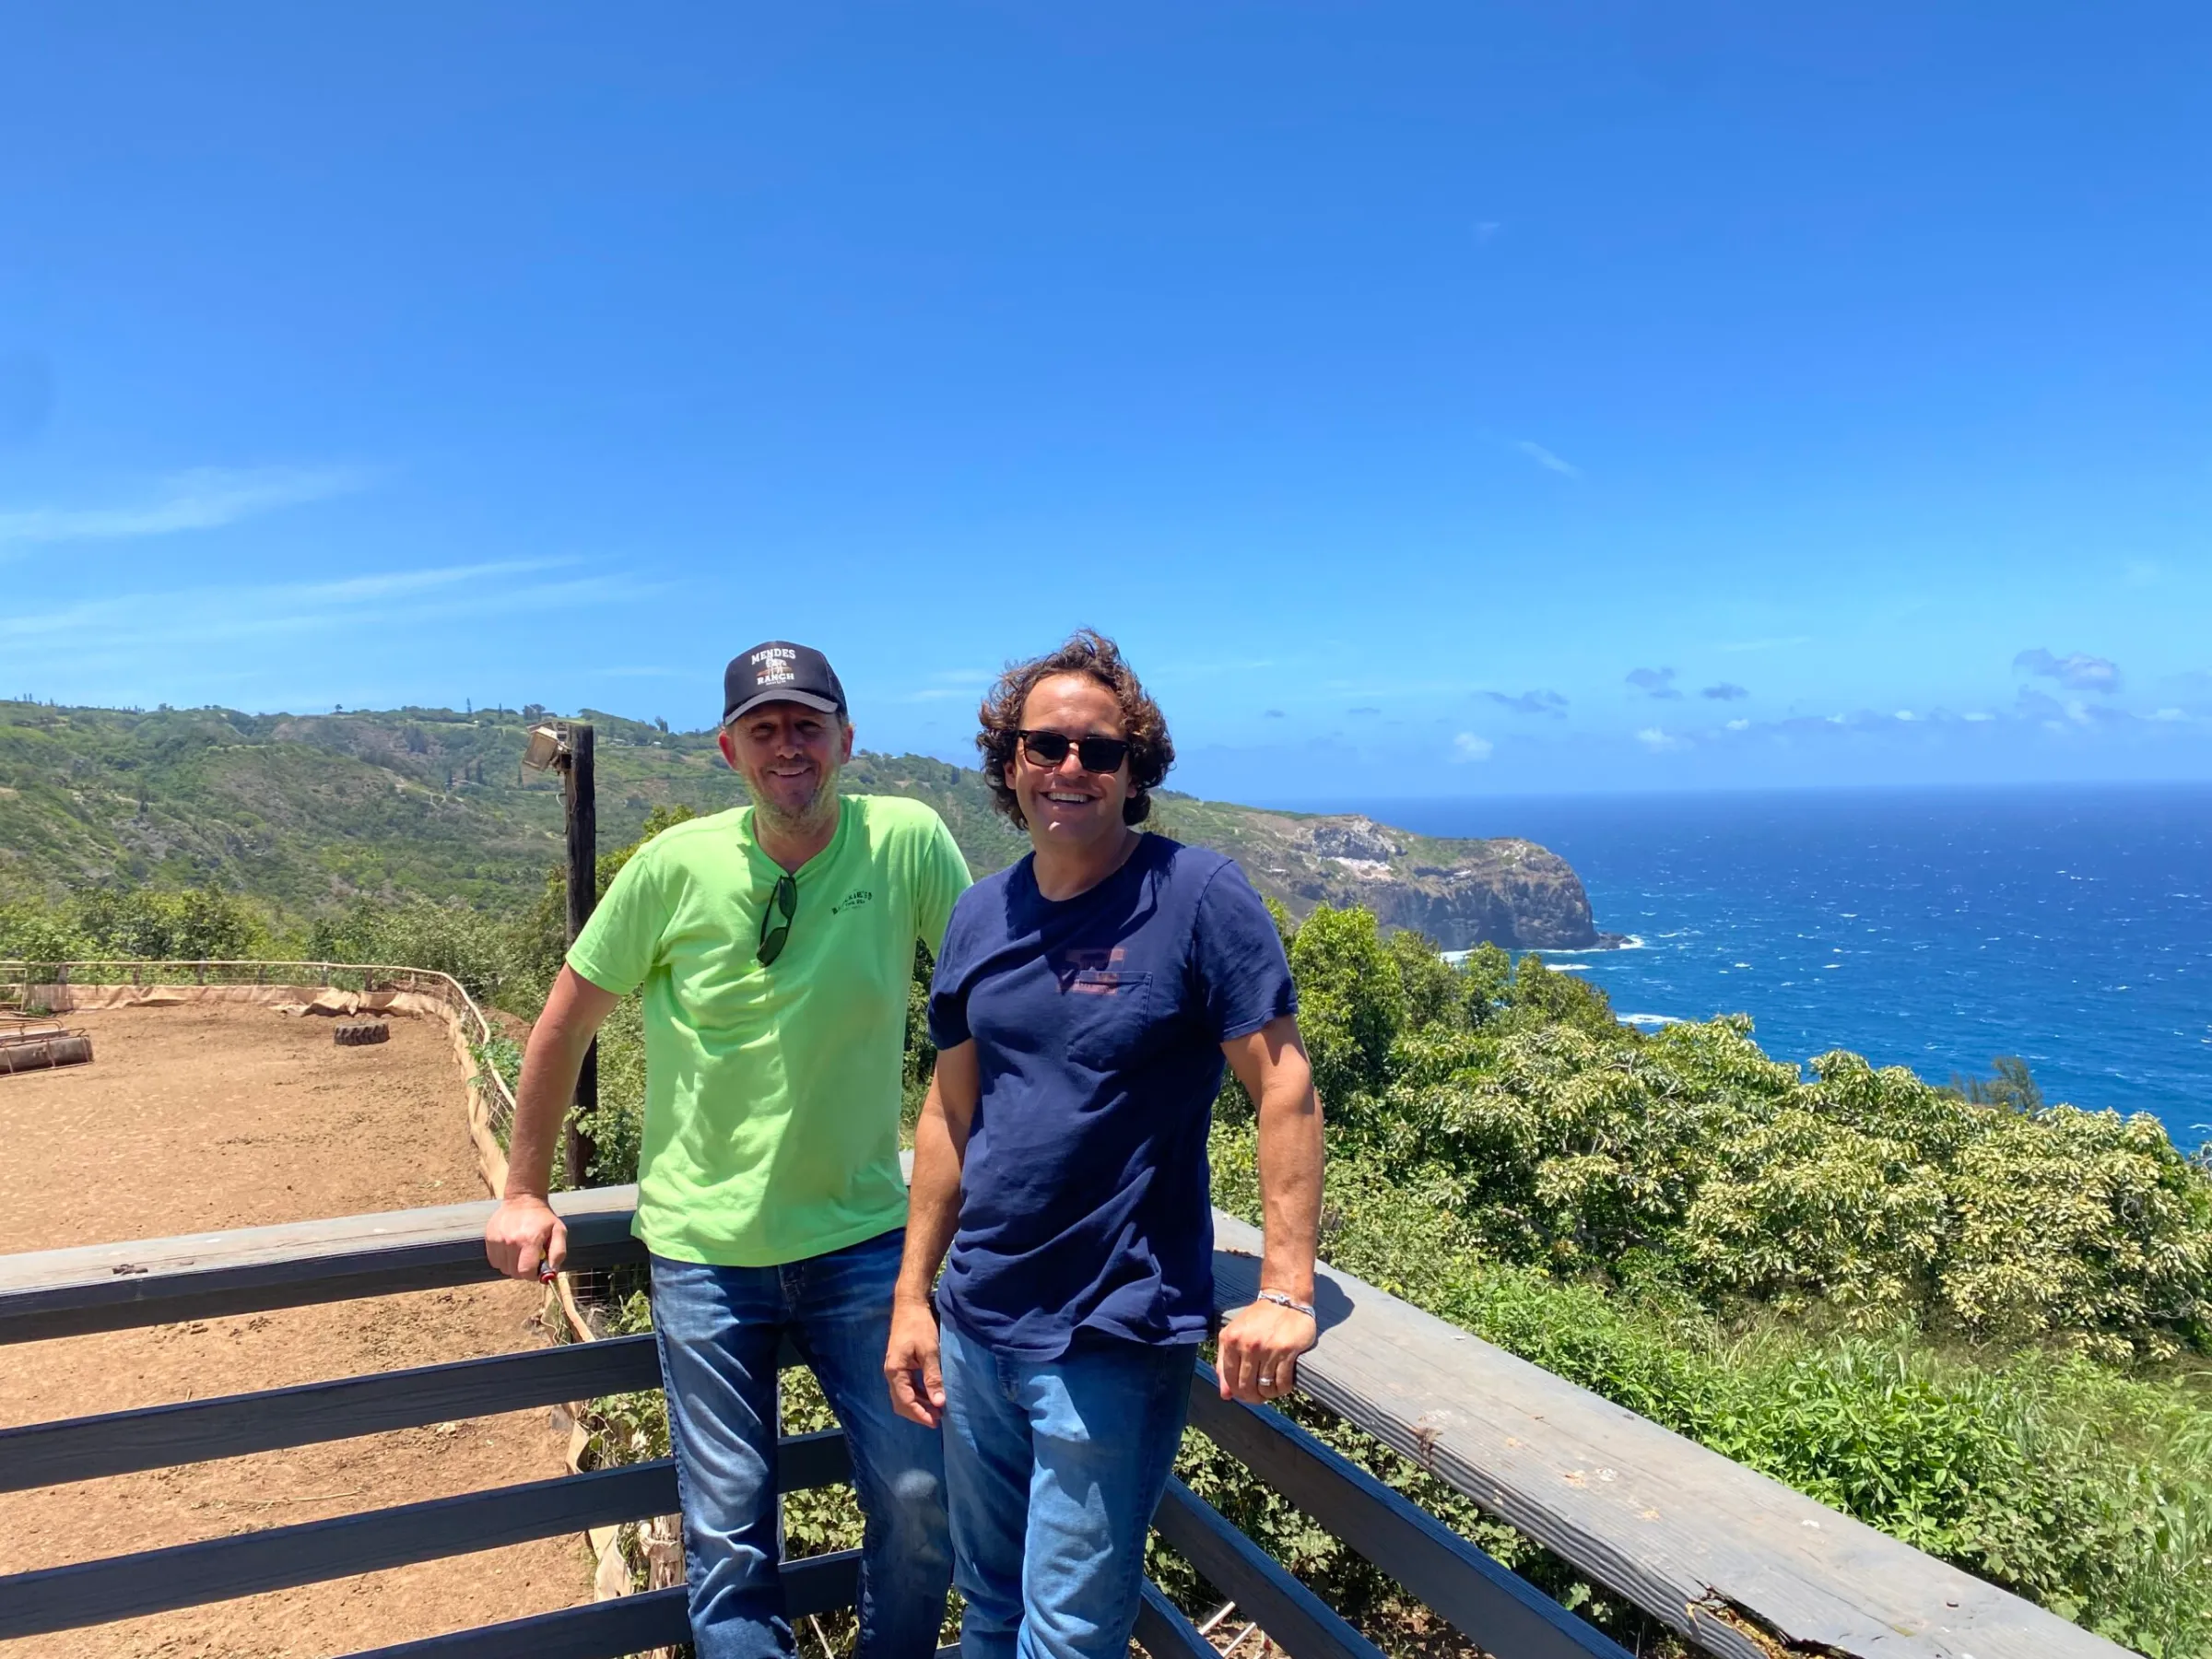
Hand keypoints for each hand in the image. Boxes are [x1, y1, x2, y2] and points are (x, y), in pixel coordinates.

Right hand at [485, 1194, 566, 1281]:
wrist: (523, 1199)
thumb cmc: (543, 1218)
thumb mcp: (559, 1231)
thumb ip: (558, 1253)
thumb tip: (551, 1274)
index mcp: (530, 1240)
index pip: (526, 1272)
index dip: (533, 1275)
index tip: (537, 1269)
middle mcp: (511, 1242)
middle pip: (514, 1273)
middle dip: (524, 1271)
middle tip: (530, 1259)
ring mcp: (498, 1240)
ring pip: (504, 1268)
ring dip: (513, 1265)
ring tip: (520, 1252)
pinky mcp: (489, 1238)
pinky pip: (495, 1261)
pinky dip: (503, 1260)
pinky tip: (510, 1249)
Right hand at [884, 1297, 945, 1427]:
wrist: (909, 1305)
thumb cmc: (919, 1326)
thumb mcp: (929, 1351)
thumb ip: (933, 1377)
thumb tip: (939, 1402)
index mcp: (895, 1371)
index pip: (905, 1401)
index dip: (920, 1414)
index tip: (935, 1422)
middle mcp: (891, 1373)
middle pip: (901, 1402)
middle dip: (918, 1413)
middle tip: (938, 1419)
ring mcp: (895, 1369)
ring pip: (903, 1396)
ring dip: (919, 1405)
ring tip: (937, 1410)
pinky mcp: (900, 1365)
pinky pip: (907, 1387)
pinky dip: (918, 1395)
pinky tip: (931, 1396)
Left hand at [1217, 1297, 1315, 1403]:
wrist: (1285, 1299)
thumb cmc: (1259, 1319)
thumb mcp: (1235, 1334)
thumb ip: (1225, 1363)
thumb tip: (1225, 1394)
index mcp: (1231, 1340)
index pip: (1230, 1379)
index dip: (1237, 1392)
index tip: (1245, 1393)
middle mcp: (1248, 1345)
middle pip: (1247, 1386)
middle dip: (1253, 1397)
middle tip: (1259, 1396)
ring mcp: (1268, 1348)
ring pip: (1265, 1387)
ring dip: (1269, 1394)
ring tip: (1271, 1389)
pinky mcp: (1287, 1350)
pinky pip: (1282, 1382)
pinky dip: (1282, 1389)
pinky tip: (1282, 1385)